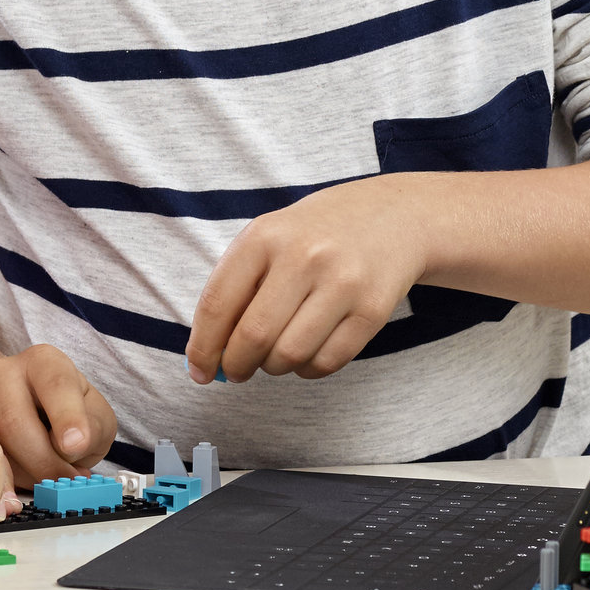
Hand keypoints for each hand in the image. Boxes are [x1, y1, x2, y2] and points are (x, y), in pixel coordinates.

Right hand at [0, 344, 116, 487]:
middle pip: (13, 421)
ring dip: (21, 475)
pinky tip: (12, 495)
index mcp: (43, 361)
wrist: (36, 416)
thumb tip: (69, 451)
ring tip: (44, 479)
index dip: (67, 417)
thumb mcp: (96, 420)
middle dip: (42, 461)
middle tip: (65, 481)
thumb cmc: (69, 417)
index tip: (76, 445)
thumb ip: (91, 431)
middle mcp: (1, 372)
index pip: (55, 385)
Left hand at [184, 178, 427, 383]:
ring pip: (290, 355)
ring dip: (273, 368)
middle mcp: (304, 257)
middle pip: (254, 336)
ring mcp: (342, 283)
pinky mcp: (372, 310)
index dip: (203, 347)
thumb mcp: (270, 238)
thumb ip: (235, 289)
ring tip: (274, 356)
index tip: (197, 371)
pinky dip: (307, 370)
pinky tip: (306, 354)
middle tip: (234, 372)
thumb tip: (207, 357)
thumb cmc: (315, 235)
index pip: (218, 304)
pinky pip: (326, 363)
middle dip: (236, 366)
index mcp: (264, 236)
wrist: (392, 216)